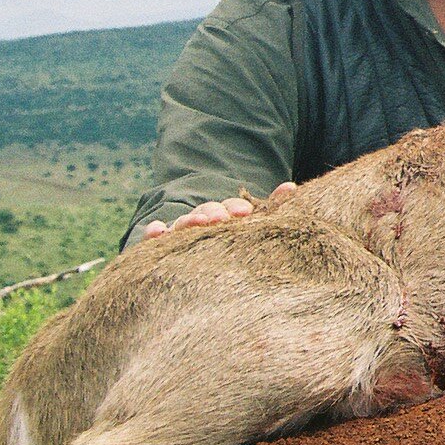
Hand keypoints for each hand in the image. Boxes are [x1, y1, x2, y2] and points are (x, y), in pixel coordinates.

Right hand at [142, 182, 297, 238]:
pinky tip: (157, 232)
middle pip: (206, 212)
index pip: (230, 207)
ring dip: (189, 221)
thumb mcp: (253, 223)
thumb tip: (291, 188)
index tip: (245, 213)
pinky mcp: (161, 246)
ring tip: (196, 222)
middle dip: (214, 213)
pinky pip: (155, 238)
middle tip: (221, 219)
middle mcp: (202, 219)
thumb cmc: (236, 239)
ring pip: (183, 223)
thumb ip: (271, 207)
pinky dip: (153, 232)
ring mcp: (181, 231)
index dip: (236, 208)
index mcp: (226, 214)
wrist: (199, 257)